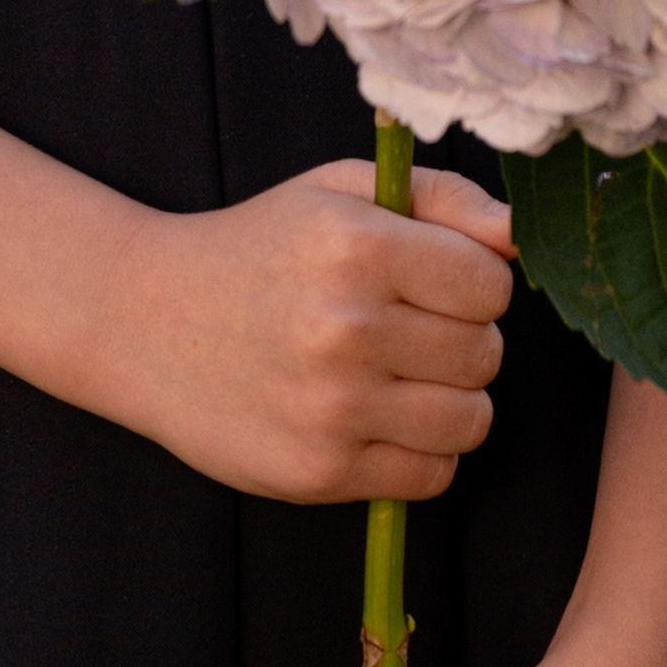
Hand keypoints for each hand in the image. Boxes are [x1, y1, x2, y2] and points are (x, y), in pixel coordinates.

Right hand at [90, 159, 513, 503]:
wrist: (146, 321)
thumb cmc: (259, 248)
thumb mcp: (337, 192)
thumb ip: (440, 198)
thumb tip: (521, 238)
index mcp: (352, 245)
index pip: (490, 284)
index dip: (471, 282)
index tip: (430, 281)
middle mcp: (344, 326)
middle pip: (486, 354)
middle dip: (460, 341)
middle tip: (405, 329)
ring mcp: (332, 406)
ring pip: (472, 420)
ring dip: (448, 400)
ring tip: (395, 376)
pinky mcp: (321, 471)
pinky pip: (432, 475)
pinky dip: (418, 450)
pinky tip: (372, 417)